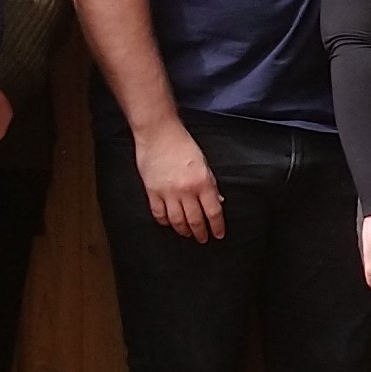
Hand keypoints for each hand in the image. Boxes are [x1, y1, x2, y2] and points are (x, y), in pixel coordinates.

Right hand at [135, 121, 224, 242]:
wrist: (158, 133)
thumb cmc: (182, 144)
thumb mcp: (203, 162)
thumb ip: (210, 183)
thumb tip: (217, 201)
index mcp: (202, 182)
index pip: (213, 212)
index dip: (217, 226)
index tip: (218, 234)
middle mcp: (186, 190)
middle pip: (195, 220)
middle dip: (201, 232)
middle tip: (203, 238)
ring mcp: (168, 193)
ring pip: (177, 221)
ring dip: (184, 230)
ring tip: (188, 233)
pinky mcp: (152, 192)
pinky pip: (159, 214)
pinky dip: (165, 222)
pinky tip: (170, 223)